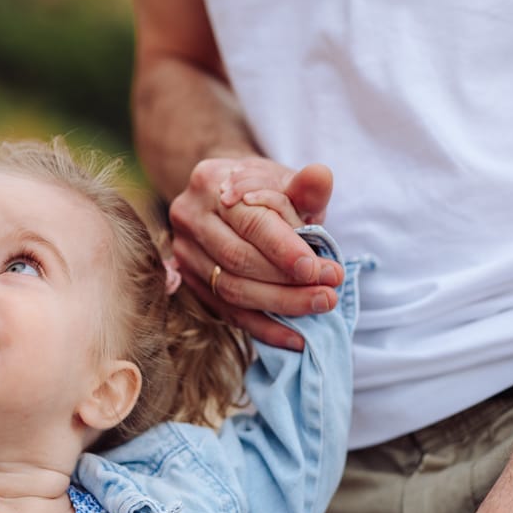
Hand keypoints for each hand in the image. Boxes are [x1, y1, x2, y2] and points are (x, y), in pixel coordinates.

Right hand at [168, 157, 340, 348]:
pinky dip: (264, 327)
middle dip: (287, 282)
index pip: (250, 222)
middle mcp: (188, 216)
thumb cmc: (265, 190)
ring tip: (319, 307)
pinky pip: (228, 312)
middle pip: (238, 259)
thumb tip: (321, 175)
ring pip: (231, 289)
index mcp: (211, 182)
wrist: (230, 197)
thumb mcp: (287, 183)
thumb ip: (306, 187)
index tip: (321, 270)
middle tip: (328, 293)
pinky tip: (294, 337)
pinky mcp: (190, 281)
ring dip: (279, 305)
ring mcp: (184, 252)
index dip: (286, 250)